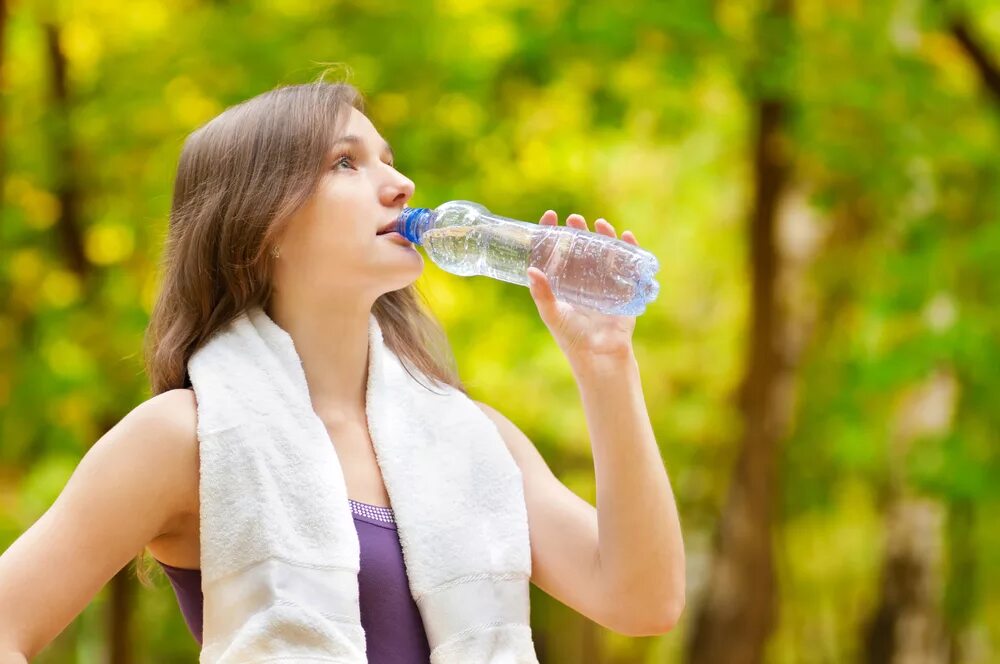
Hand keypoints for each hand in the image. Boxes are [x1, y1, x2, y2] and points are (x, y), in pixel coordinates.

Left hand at [527, 210, 639, 366]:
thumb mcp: (553, 314)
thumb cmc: (572, 337)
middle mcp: (583, 278)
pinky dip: (629, 249)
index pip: (556, 251)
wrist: (599, 356)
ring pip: (604, 251)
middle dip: (578, 231)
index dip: (553, 233)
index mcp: (564, 282)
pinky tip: (626, 237)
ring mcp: (604, 281)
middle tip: (574, 219)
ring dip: (604, 235)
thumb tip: (531, 269)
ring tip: (600, 223)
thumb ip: (541, 294)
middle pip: (580, 247)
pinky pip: (628, 264)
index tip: (550, 216)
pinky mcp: (624, 288)